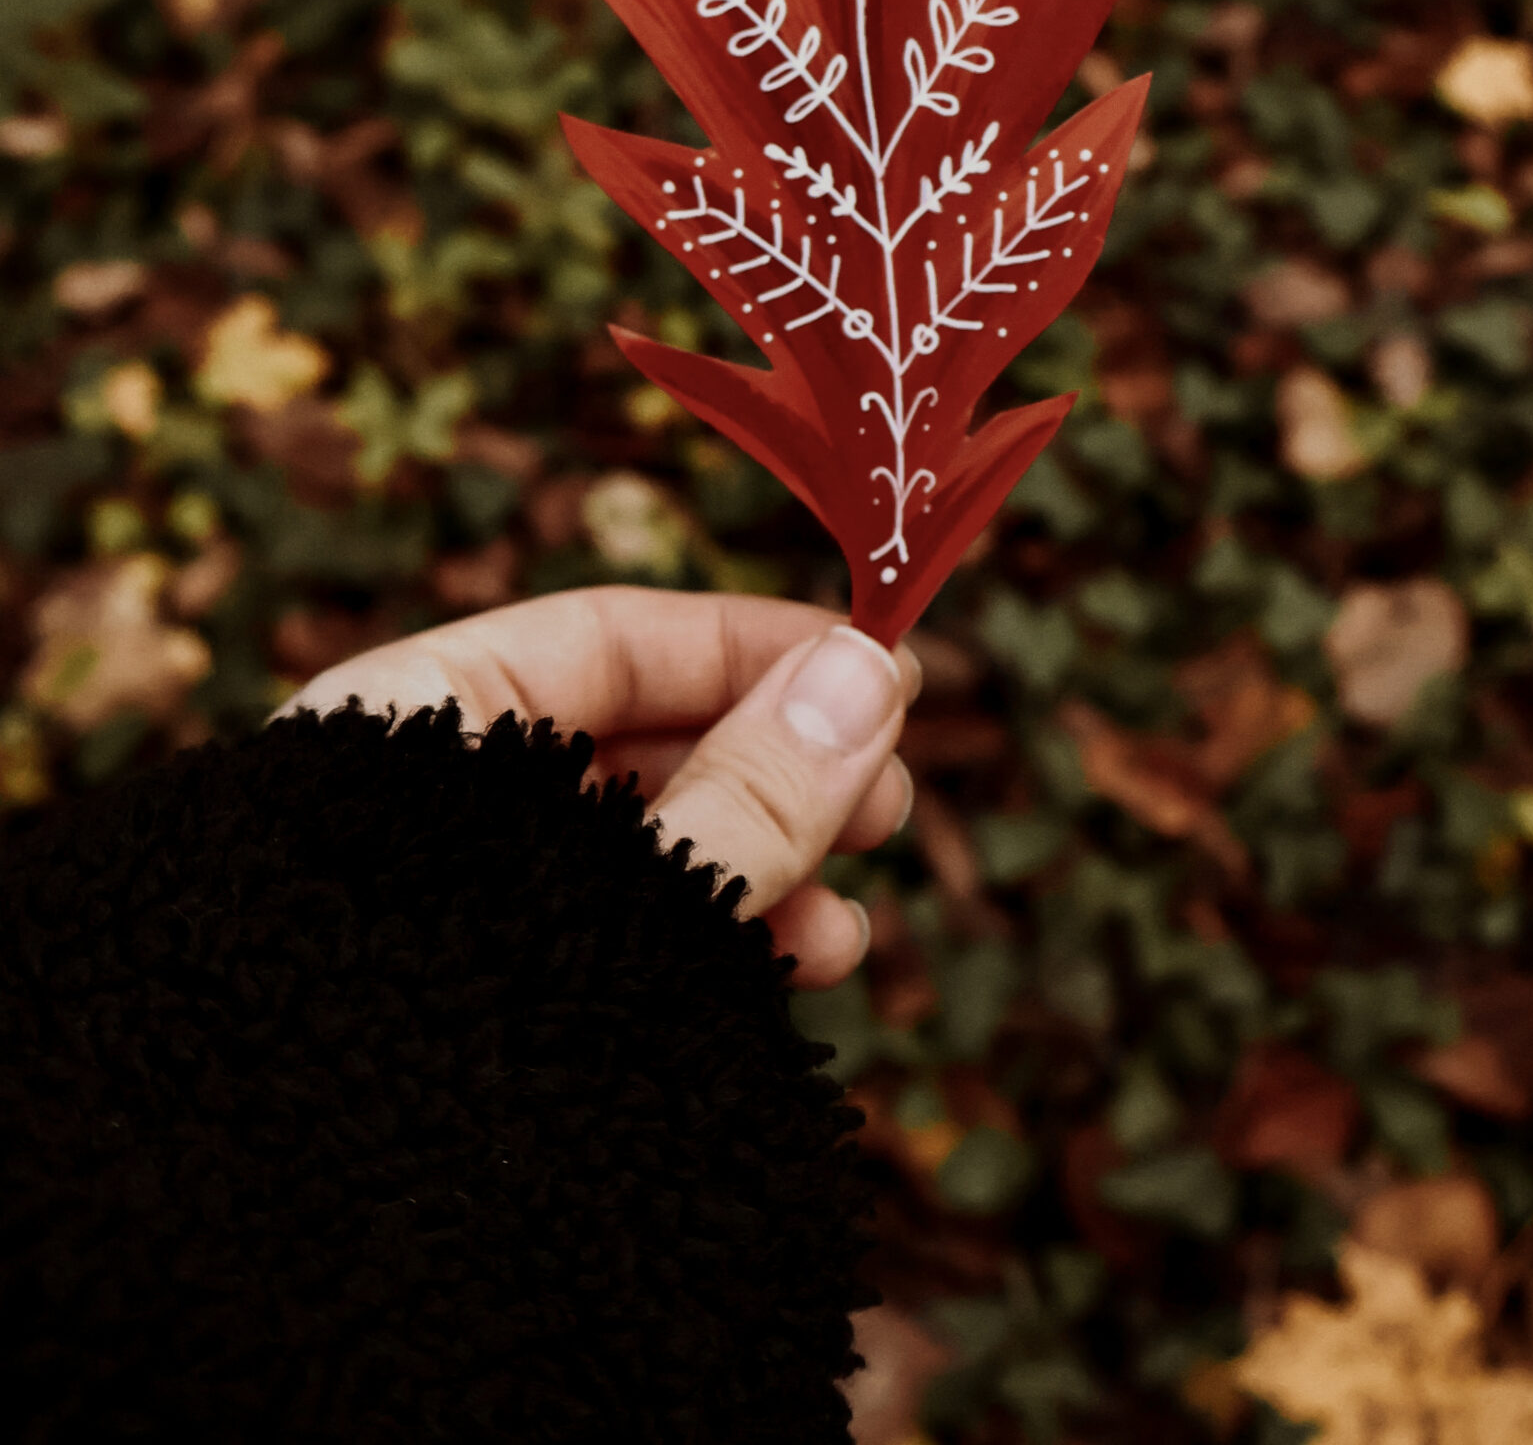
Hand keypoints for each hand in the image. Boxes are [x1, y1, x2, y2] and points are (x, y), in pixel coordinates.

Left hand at [271, 586, 920, 992]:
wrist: (294, 1245)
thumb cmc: (447, 1026)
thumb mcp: (637, 886)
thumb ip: (756, 786)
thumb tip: (866, 673)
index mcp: (414, 726)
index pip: (609, 634)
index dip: (753, 643)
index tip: (875, 663)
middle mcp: (425, 806)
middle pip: (634, 743)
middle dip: (776, 766)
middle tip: (891, 794)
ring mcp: (448, 911)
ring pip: (636, 853)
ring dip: (763, 869)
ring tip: (848, 927)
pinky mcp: (476, 1005)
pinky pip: (612, 938)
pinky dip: (708, 941)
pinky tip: (791, 971)